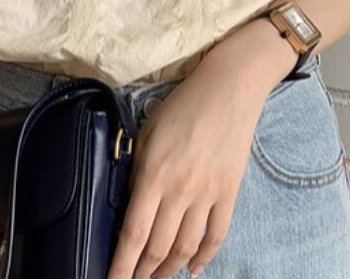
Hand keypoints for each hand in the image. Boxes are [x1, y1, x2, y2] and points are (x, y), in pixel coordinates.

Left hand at [106, 51, 270, 278]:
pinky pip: (216, 236)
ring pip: (186, 249)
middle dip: (142, 273)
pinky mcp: (229, 193)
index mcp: (154, 173)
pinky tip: (193, 270)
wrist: (228, 90)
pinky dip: (204, 258)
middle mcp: (180, 190)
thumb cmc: (182, 105)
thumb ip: (137, 170)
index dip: (121, 265)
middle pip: (159, 248)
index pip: (134, 233)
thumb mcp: (147, 133)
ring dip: (169, 271)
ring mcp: (208, 194)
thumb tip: (130, 203)